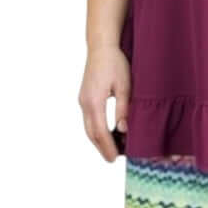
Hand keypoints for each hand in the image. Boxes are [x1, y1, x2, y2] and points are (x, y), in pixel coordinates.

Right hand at [78, 43, 130, 160]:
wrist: (101, 47)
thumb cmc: (115, 63)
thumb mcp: (125, 86)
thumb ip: (123, 109)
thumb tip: (123, 130)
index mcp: (94, 101)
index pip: (100, 132)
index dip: (108, 147)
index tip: (114, 159)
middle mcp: (85, 103)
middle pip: (91, 133)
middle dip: (102, 147)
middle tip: (113, 159)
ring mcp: (83, 100)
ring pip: (89, 127)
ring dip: (99, 140)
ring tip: (113, 149)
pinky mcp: (85, 98)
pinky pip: (89, 119)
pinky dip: (97, 130)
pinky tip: (108, 133)